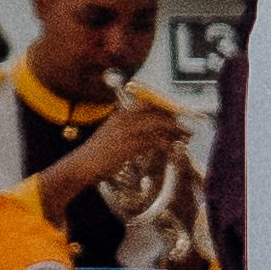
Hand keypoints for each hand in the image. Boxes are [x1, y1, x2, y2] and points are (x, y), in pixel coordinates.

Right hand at [44, 102, 186, 196]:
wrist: (82, 165)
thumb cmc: (99, 154)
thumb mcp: (115, 136)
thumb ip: (133, 132)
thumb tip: (155, 135)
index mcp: (122, 113)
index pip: (150, 105)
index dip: (168, 110)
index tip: (180, 116)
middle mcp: (125, 118)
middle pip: (158, 113)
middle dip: (175, 121)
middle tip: (187, 129)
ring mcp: (127, 130)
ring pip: (159, 125)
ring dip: (175, 132)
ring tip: (186, 138)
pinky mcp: (129, 144)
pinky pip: (155, 141)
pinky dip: (167, 145)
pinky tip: (173, 150)